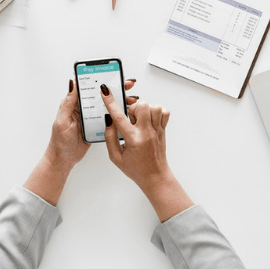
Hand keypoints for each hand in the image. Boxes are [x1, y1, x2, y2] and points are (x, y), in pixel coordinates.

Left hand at [46, 79, 138, 170]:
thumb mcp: (63, 120)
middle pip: (101, 95)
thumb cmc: (60, 141)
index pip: (89, 87)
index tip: (112, 76)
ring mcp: (91, 117)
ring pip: (107, 106)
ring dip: (119, 101)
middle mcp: (83, 108)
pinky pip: (109, 118)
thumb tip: (72, 83)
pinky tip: (127, 112)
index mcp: (74, 104)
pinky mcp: (97, 126)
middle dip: (115, 89)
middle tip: (127, 85)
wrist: (64, 159)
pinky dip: (118, 114)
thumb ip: (68, 102)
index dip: (100, 80)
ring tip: (131, 99)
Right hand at [100, 85, 192, 221]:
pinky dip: (156, 111)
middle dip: (132, 108)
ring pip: (154, 106)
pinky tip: (149, 119)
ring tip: (140, 119)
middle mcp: (147, 133)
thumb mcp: (115, 157)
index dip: (110, 102)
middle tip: (130, 119)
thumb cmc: (135, 169)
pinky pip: (164, 112)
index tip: (105, 91)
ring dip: (144, 109)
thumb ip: (110, 137)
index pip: (119, 117)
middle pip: (141, 106)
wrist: (155, 177)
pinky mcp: (164, 129)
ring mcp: (157, 130)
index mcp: (133, 140)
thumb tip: (109, 120)